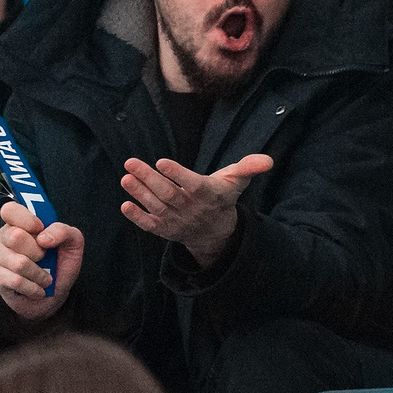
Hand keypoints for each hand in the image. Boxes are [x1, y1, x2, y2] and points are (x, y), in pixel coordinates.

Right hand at [0, 202, 81, 318]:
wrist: (53, 296)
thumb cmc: (59, 265)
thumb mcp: (72, 244)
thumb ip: (64, 231)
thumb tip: (44, 237)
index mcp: (21, 223)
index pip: (10, 210)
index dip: (27, 220)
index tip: (40, 230)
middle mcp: (5, 236)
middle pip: (16, 237)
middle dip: (38, 252)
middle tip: (44, 258)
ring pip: (19, 263)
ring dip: (39, 275)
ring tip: (44, 278)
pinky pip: (16, 281)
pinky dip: (34, 288)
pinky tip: (37, 289)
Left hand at [119, 152, 272, 267]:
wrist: (215, 232)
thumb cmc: (222, 197)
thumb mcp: (236, 182)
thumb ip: (248, 168)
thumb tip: (268, 160)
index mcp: (208, 194)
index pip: (192, 184)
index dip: (177, 174)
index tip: (161, 161)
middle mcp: (191, 210)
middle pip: (168, 194)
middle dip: (148, 178)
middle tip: (130, 162)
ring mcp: (177, 221)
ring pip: (156, 207)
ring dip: (139, 193)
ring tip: (125, 177)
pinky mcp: (166, 230)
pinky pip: (150, 226)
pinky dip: (138, 218)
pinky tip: (125, 205)